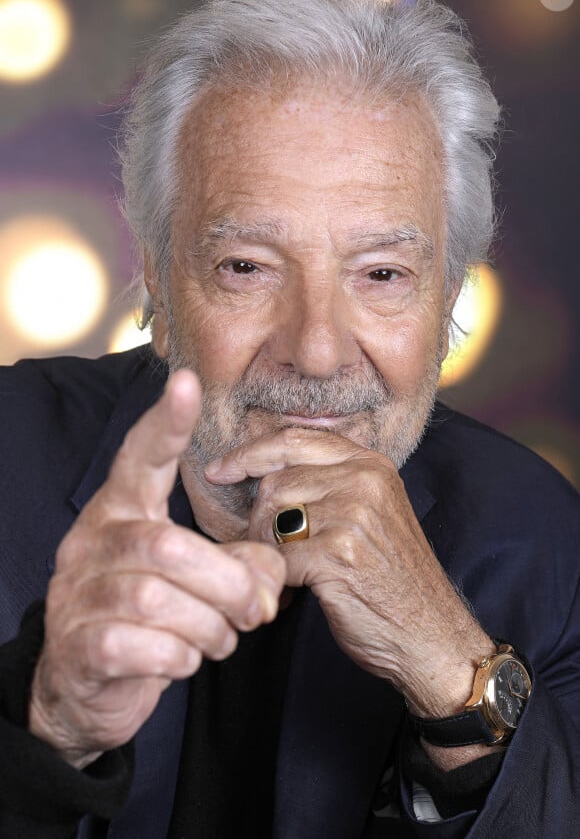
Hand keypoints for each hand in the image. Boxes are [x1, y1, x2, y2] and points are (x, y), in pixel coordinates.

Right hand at [29, 370, 284, 768]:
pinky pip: (142, 646)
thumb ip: (237, 566)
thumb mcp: (196, 581)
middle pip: (170, 546)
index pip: (142, 457)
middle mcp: (92, 541)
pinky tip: (185, 658)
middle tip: (258, 611)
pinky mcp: (80, 645)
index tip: (188, 382)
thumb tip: (270, 578)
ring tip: (222, 638)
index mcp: (122, 509)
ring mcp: (78, 593)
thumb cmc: (151, 615)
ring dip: (209, 626)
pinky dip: (180, 657)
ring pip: (157, 597)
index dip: (166, 424)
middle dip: (230, 584)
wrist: (86, 683)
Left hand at [205, 428, 493, 718]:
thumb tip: (263, 476)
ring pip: (270, 516)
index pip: (294, 439)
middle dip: (259, 520)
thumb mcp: (372, 514)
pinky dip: (273, 580)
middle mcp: (364, 480)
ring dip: (264, 550)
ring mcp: (353, 514)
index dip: (248, 453)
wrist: (432, 637)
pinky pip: (277, 557)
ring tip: (286, 575)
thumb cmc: (393, 580)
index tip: (219, 471)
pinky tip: (290, 595)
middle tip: (269, 553)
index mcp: (370, 464)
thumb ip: (330, 485)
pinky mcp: (339, 554)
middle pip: (275, 480)